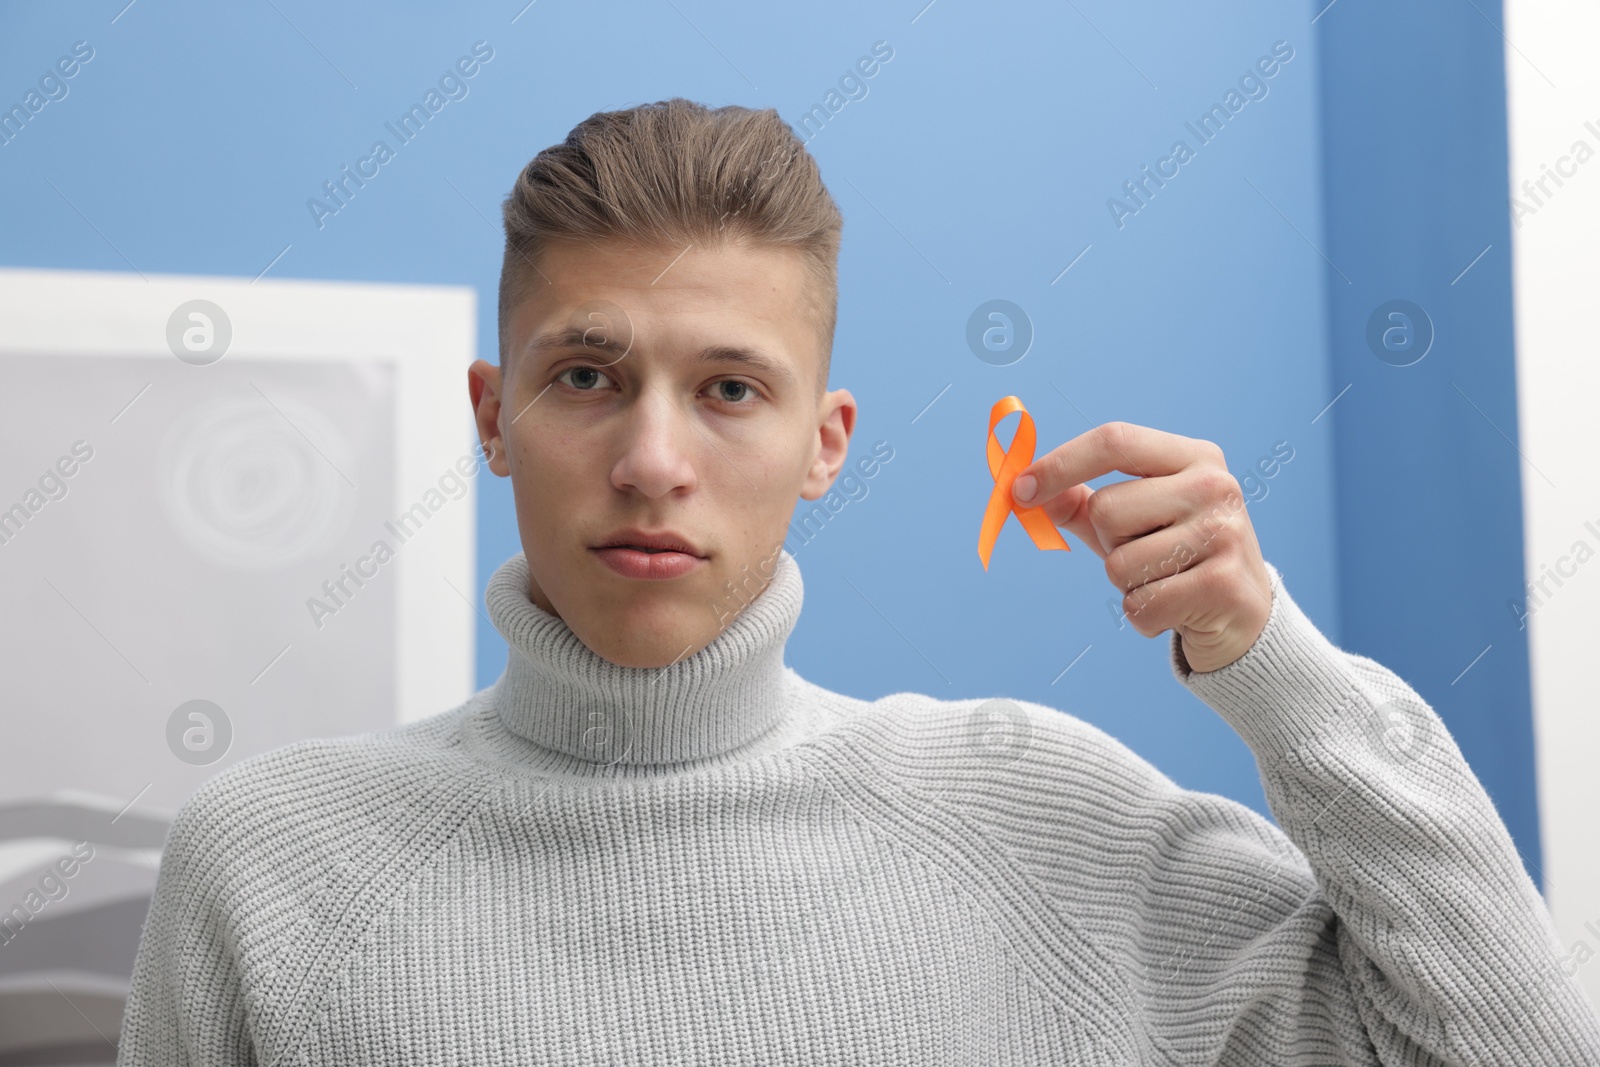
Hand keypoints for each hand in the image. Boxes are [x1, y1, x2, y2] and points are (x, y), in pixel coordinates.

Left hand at [1011, 421, 1272, 673]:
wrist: (1245, 618)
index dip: (1059, 464)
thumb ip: (1080, 503)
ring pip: (1118, 564)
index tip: (1019, 490)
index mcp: (1193, 456)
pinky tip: (1176, 609)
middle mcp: (1215, 486)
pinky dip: (1143, 617)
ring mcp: (1224, 534)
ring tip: (1165, 582)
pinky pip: (1139, 604)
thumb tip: (1025, 491)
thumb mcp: (1134, 520)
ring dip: (1127, 584)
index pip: (1113, 441)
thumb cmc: (1177, 558)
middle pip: (1106, 510)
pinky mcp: (1222, 584)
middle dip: (1108, 543)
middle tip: (1145, 554)